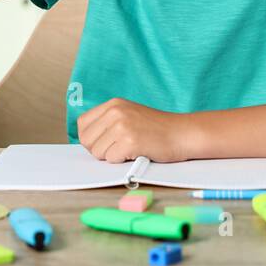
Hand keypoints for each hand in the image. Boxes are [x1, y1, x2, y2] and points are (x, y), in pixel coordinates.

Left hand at [76, 98, 195, 162]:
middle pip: (87, 140)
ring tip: (129, 149)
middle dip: (99, 150)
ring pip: (97, 152)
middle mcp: (115, 112)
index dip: (90, 138)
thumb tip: (86, 140)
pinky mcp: (129, 141)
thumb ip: (108, 122)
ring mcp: (122, 126)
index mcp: (113, 104)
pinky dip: (121, 161)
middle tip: (118, 149)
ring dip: (111, 156)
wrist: (182, 133)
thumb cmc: (157, 129)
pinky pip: (111, 159)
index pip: (82, 124)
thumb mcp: (129, 114)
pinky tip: (136, 153)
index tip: (103, 143)